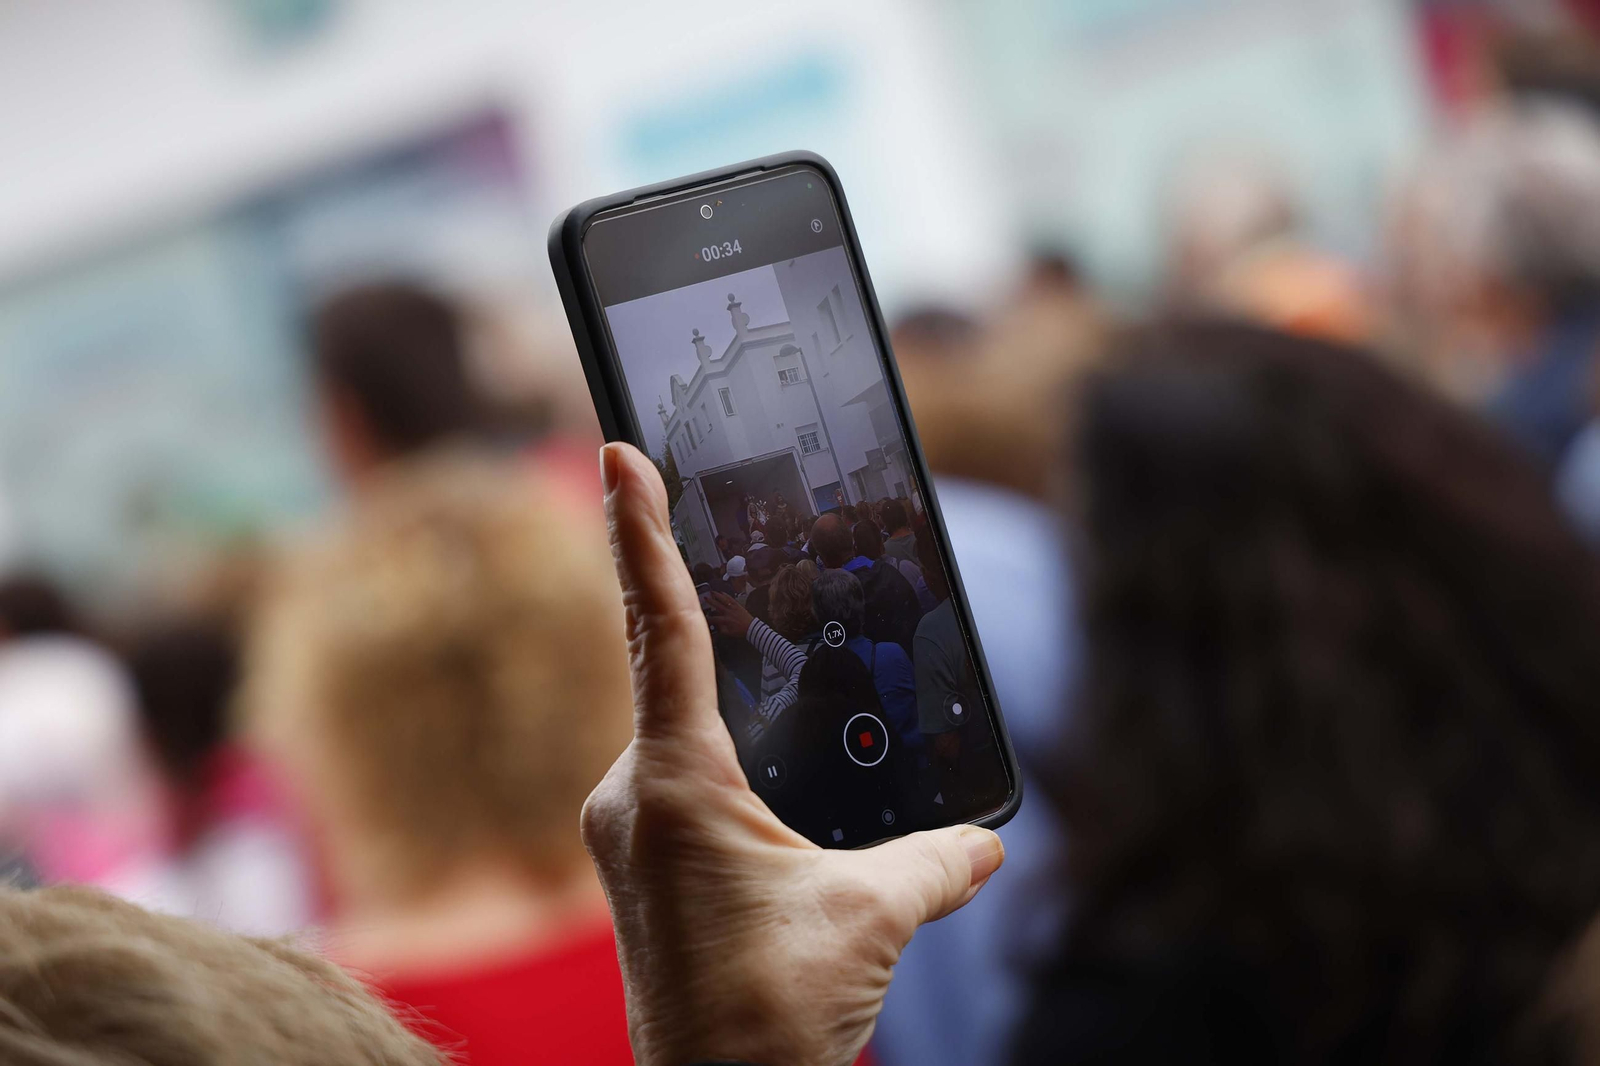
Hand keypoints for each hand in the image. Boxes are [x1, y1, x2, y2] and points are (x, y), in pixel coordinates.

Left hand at [585, 443, 1004, 1065]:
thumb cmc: (767, 1019)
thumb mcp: (870, 919)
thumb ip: (935, 860)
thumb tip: (983, 842)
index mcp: (675, 784)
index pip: (662, 629)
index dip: (638, 532)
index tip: (616, 453)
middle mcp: (634, 794)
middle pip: (673, 669)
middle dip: (712, 609)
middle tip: (728, 529)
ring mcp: (630, 831)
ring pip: (683, 728)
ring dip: (733, 699)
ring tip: (787, 680)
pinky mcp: (644, 863)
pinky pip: (684, 775)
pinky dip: (731, 755)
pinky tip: (781, 776)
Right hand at [705, 591, 752, 639]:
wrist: (751, 627)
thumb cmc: (740, 631)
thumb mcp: (729, 633)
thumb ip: (721, 629)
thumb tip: (715, 626)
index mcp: (726, 620)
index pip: (714, 619)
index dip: (708, 618)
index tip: (703, 617)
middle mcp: (728, 612)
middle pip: (717, 605)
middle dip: (710, 601)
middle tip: (705, 598)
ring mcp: (733, 608)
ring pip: (724, 600)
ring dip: (717, 595)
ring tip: (712, 592)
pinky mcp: (737, 605)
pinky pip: (731, 599)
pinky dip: (726, 595)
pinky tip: (722, 592)